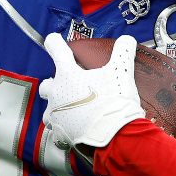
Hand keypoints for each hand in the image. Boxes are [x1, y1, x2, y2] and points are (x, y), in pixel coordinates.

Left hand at [39, 33, 144, 149]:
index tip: (53, 40)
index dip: (54, 42)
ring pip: (48, 109)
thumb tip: (127, 40)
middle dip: (56, 83)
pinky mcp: (60, 134)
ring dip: (58, 108)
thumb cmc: (115, 102)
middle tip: (71, 85)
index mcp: (68, 74)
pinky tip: (75, 129)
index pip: (56, 49)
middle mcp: (57, 93)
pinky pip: (56, 131)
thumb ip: (123, 52)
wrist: (115, 136)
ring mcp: (56, 115)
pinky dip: (64, 130)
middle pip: (47, 84)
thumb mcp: (122, 72)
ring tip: (73, 109)